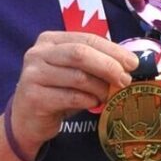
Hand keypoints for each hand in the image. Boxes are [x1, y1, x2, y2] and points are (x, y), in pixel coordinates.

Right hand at [7, 32, 138, 156]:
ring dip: (101, 87)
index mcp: (50, 40)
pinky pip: (71, 97)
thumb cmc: (57, 91)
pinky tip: (94, 104)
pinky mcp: (33, 98)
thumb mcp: (75, 71)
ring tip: (109, 95)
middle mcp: (38, 54)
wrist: (27, 121)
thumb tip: (131, 63)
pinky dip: (89, 101)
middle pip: (81, 54)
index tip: (133, 63)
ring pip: (78, 77)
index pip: (87, 39)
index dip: (113, 50)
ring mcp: (32, 75)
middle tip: (126, 80)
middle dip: (109, 66)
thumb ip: (96, 62)